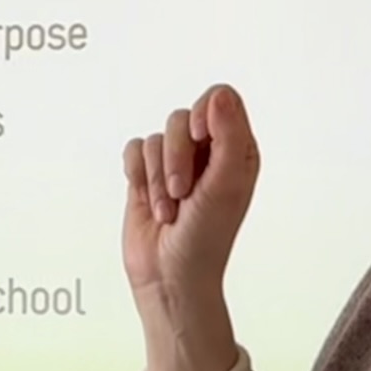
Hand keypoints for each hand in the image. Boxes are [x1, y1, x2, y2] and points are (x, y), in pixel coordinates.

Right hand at [122, 84, 260, 302]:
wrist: (170, 275)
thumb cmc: (207, 237)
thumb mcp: (225, 186)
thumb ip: (228, 136)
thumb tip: (219, 95)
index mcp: (236, 151)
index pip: (220, 100)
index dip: (205, 114)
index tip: (200, 140)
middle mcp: (207, 152)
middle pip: (182, 118)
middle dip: (176, 156)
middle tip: (181, 193)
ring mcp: (175, 163)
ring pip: (156, 137)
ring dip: (157, 177)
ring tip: (168, 210)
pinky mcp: (146, 175)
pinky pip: (134, 149)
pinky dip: (137, 174)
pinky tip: (148, 199)